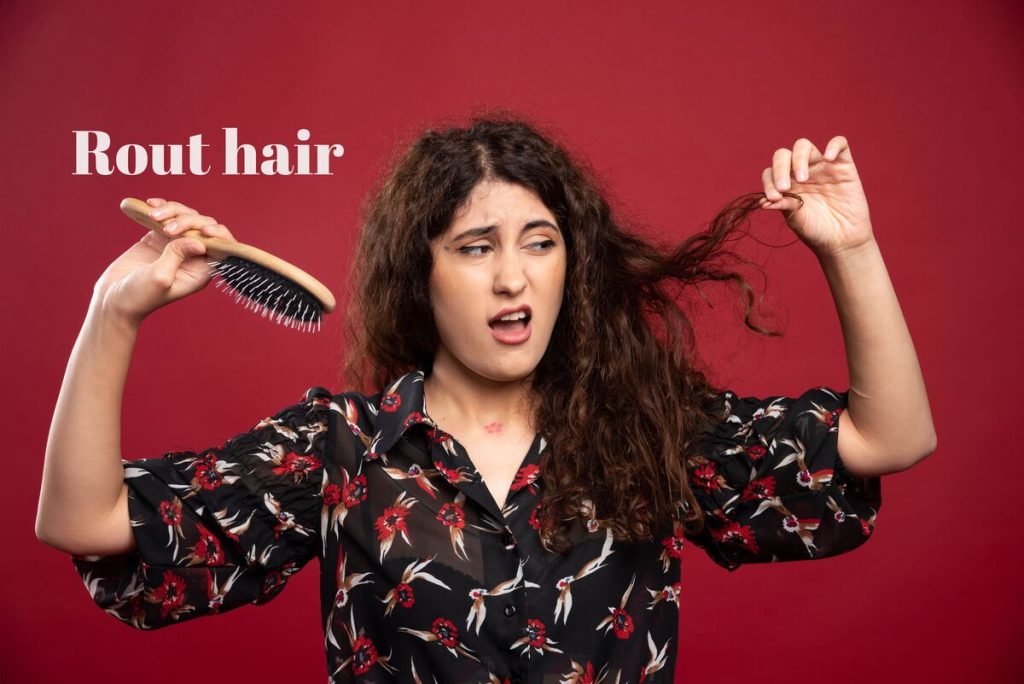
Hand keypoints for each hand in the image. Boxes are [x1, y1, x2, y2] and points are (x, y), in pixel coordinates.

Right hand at [93, 198, 236, 324]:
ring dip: (172, 210)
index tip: (204, 230)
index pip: (220, 248)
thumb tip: (199, 242)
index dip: (218, 235)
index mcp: (200, 271)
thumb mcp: (159, 277)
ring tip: (153, 215)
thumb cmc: (139, 296)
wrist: (113, 298)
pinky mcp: (158, 238)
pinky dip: (161, 208)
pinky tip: (149, 205)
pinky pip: (167, 217)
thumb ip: (178, 256)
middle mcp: (192, 257)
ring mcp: (175, 246)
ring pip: (186, 218)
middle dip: (188, 220)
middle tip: (167, 228)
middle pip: (203, 227)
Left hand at [758, 136, 874, 257]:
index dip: (769, 182)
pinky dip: (834, 145)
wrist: (842, 240)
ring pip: (804, 146)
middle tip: (784, 187)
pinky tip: (828, 158)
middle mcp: (800, 172)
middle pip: (783, 155)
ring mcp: (821, 167)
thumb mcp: (795, 219)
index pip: (770, 172)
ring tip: (803, 179)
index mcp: (786, 184)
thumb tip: (762, 201)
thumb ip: (782, 205)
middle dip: (780, 168)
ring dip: (799, 159)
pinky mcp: (844, 165)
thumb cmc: (816, 230)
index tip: (774, 198)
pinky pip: (840, 143)